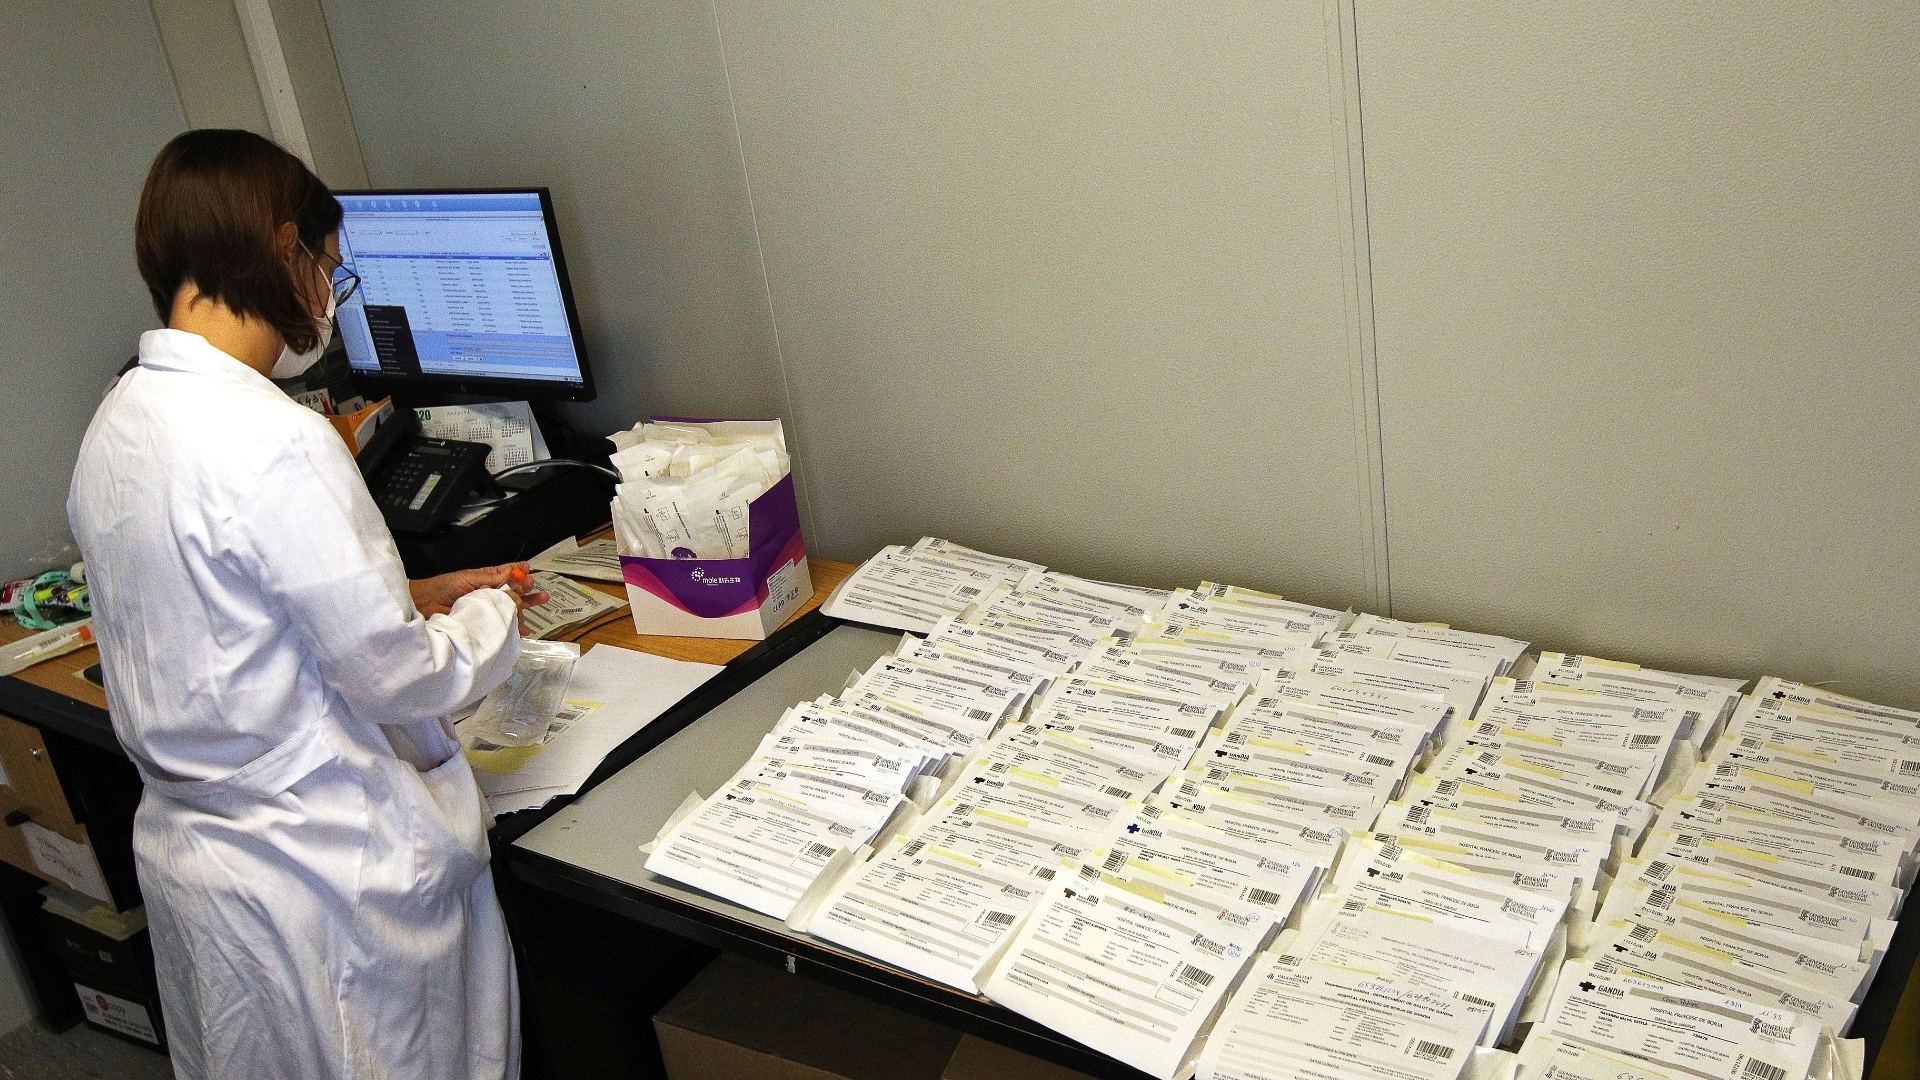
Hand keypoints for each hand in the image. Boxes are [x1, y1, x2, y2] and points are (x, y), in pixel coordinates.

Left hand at [409, 563, 549, 617]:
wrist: (426, 605)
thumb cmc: (443, 587)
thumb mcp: (469, 577)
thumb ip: (492, 578)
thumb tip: (513, 576)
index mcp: (485, 579)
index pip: (507, 573)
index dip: (519, 572)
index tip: (529, 570)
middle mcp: (488, 593)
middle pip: (514, 591)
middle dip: (527, 590)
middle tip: (538, 589)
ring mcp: (487, 609)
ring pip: (511, 607)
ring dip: (526, 606)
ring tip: (541, 601)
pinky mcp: (483, 622)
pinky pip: (502, 624)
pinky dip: (514, 627)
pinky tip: (525, 629)